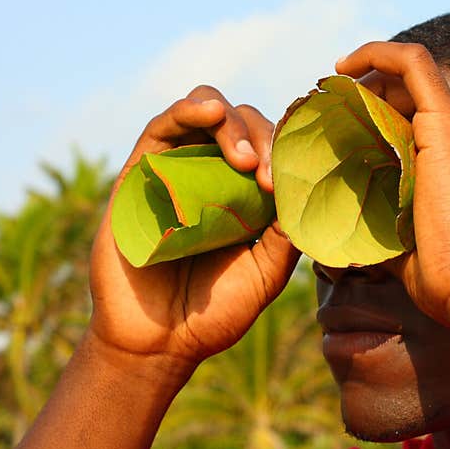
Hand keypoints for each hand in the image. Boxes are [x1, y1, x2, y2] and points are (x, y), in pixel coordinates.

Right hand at [88, 85, 300, 373]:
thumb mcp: (268, 270)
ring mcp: (178, 168)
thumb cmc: (217, 309)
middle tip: (264, 176)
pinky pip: (164, 125)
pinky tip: (210, 110)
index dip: (287, 150)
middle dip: (263, 139)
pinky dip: (188, 109)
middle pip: (246, 123)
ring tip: (244, 158)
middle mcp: (216, 173)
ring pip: (208, 111)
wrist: (160, 340)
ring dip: (231, 122)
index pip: (274, 146)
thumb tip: (307, 185)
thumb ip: (286, 229)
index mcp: (249, 193)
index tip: (289, 183)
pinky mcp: (141, 169)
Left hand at [336, 43, 449, 323]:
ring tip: (327, 97)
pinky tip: (341, 67)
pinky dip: (377, 54)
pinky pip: (411, 62)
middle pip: (419, 98)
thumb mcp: (421, 247)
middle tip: (329, 117)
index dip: (389, 121)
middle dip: (373, 101)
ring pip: (411, 81)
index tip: (350, 134)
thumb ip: (394, 229)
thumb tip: (356, 234)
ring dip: (367, 85)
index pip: (431, 123)